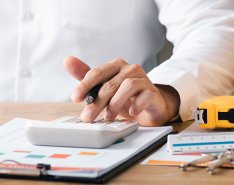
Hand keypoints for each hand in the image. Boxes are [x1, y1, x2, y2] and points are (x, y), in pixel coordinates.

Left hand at [64, 56, 179, 125]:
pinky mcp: (153, 92)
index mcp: (116, 66)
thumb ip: (87, 77)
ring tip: (108, 117)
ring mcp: (143, 80)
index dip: (85, 85)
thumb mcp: (104, 88)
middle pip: (110, 83)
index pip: (97, 72)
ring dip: (115, 104)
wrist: (149, 105)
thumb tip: (67, 60)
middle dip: (97, 101)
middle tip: (88, 116)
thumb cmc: (124, 96)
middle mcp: (130, 69)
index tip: (75, 98)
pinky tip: (131, 113)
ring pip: (128, 86)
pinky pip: (145, 96)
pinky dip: (136, 105)